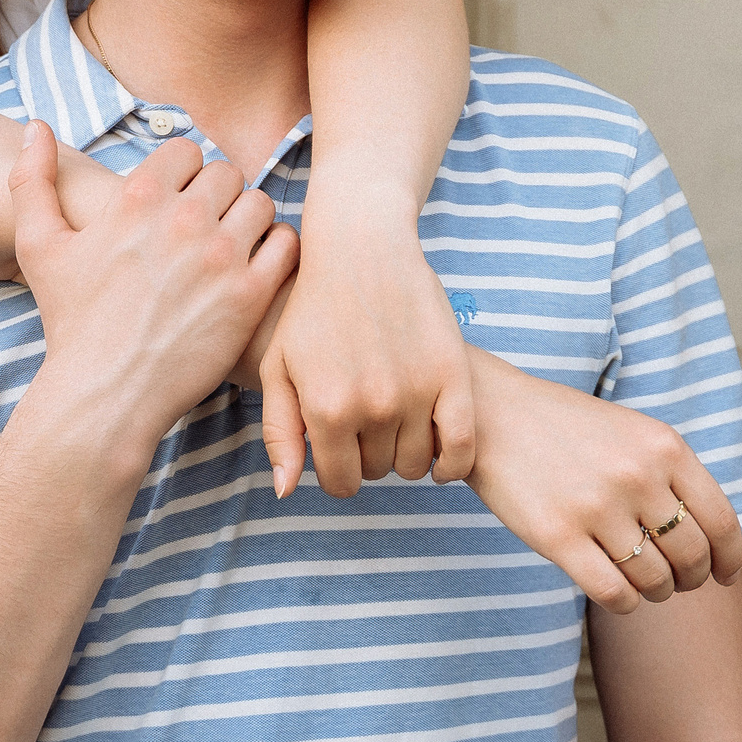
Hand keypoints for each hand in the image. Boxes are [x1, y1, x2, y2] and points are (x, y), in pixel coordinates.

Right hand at [10, 122, 299, 459]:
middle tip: (207, 228)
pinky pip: (286, 244)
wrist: (105, 394)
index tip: (179, 200)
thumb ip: (32, 180)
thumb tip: (34, 126)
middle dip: (218, 196)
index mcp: (137, 197)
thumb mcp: (39, 246)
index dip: (184, 173)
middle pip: (227, 173)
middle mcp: (183, 218)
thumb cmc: (70, 323)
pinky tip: (255, 269)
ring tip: (232, 248)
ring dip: (249, 221)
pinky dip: (277, 250)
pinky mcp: (249, 294)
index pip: (187, 150)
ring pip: (260, 203)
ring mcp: (221, 256)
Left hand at [259, 204, 475, 498]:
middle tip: (365, 420)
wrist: (361, 248)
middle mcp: (373, 406)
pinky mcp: (453, 375)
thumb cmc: (311, 309)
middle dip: (369, 455)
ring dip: (406, 453)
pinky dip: (453, 463)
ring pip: (416, 465)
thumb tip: (287, 493)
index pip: (341, 483)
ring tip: (394, 419)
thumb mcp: (278, 367)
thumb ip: (281, 434)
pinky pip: (462, 448)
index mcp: (327, 409)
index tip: (340, 447)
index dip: (339, 471)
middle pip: (379, 472)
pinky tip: (437, 450)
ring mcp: (417, 391)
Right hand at [460, 347, 741, 614]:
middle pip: (692, 557)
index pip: (722, 521)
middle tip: (675, 581)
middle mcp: (637, 475)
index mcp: (664, 447)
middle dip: (690, 579)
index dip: (728, 559)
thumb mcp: (631, 433)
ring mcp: (597, 506)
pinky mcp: (558, 536)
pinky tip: (615, 592)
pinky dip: (624, 602)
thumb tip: (712, 540)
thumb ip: (672, 475)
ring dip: (654, 592)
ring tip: (640, 583)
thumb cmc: (565, 429)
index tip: (723, 576)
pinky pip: (614, 593)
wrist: (492, 413)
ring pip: (655, 580)